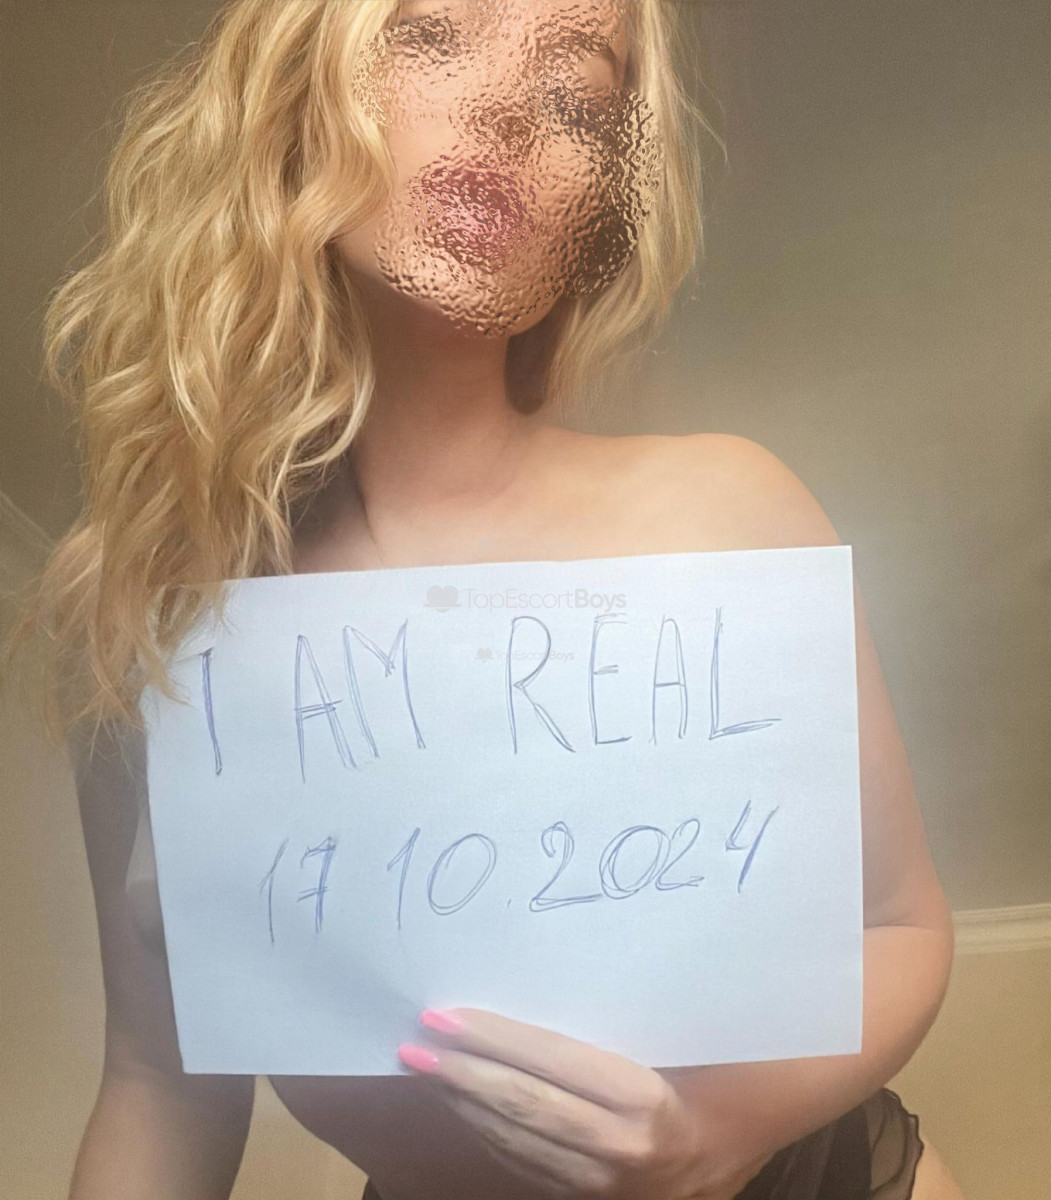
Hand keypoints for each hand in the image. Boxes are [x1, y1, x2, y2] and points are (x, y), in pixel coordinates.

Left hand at [397, 1007, 771, 1198]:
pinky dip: (489, 1134)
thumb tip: (537, 974)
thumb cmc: (716, 1066)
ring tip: (424, 1069)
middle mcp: (619, 1149)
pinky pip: (527, 1166)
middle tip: (412, 1044)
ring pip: (516, 1143)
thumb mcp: (679, 1033)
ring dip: (464, 1105)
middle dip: (461, 1074)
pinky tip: (464, 1106)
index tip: (444, 1015)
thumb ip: (615, 1016)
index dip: (492, 1039)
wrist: (743, 1141)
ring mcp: (604, 1185)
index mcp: (644, 1100)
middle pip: (523, 1107)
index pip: (549, 1064)